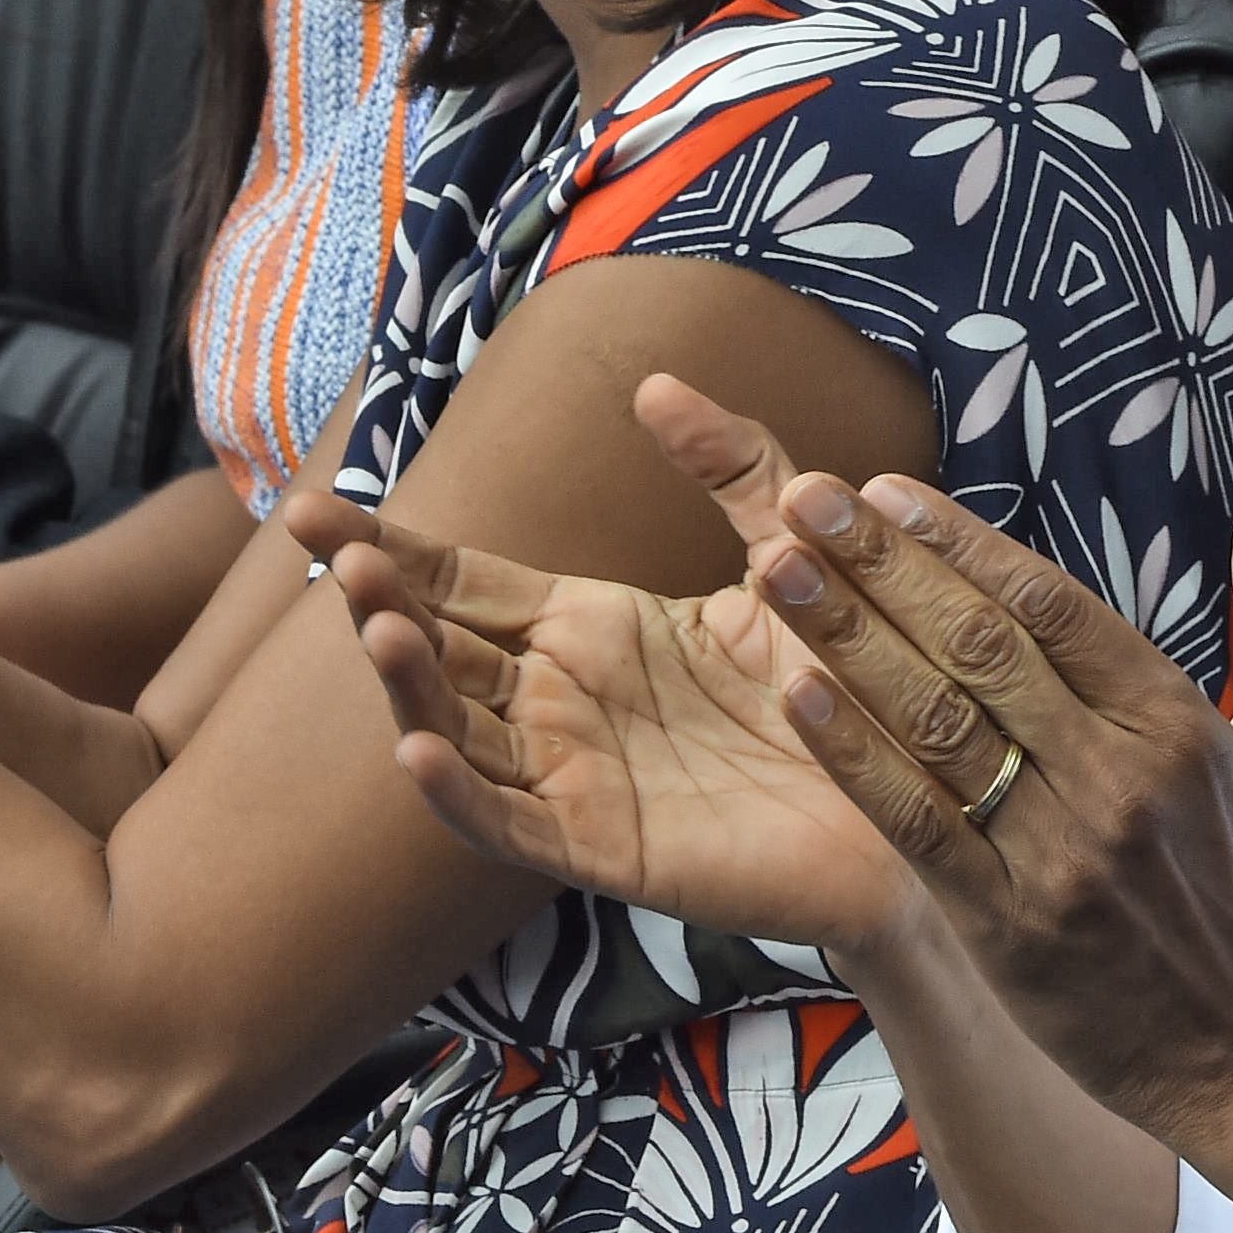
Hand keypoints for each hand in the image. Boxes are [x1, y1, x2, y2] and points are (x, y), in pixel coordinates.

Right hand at [284, 378, 929, 957]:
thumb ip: (734, 465)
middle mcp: (562, 702)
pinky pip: (509, 825)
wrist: (917, 794)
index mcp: (587, 628)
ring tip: (381, 627)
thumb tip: (653, 382)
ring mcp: (573, 779)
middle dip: (382, 605)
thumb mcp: (792, 549)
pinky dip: (456, 793)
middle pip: (440, 650)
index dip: (387, 546)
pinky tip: (415, 748)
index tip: (314, 510)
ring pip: (457, 733)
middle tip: (340, 560)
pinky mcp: (604, 850)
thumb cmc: (847, 677)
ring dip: (408, 686)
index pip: (460, 580)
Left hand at [728, 462, 1232, 1162]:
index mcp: (1175, 723)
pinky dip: (852, 756)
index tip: (887, 493)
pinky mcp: (1006, 926)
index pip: (1051, 605)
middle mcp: (1115, 777)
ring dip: (847, 639)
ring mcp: (1057, 853)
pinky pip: (915, 824)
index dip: (961, 543)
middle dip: (883, 566)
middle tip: (806, 501)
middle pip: (979, 646)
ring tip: (774, 571)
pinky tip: (795, 695)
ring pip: (935, 723)